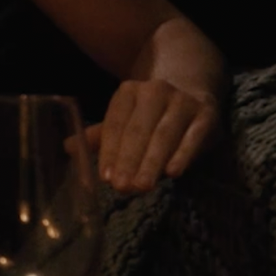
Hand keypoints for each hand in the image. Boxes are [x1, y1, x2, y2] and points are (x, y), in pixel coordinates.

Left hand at [85, 79, 219, 193]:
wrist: (192, 87)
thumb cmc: (150, 113)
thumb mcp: (125, 119)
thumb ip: (101, 135)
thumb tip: (68, 147)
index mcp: (129, 92)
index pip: (116, 124)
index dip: (109, 151)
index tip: (105, 177)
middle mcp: (155, 91)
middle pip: (138, 130)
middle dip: (129, 160)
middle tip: (122, 187)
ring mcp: (183, 101)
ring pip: (164, 135)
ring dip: (151, 162)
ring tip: (141, 186)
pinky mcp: (206, 113)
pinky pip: (194, 136)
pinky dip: (183, 154)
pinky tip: (173, 173)